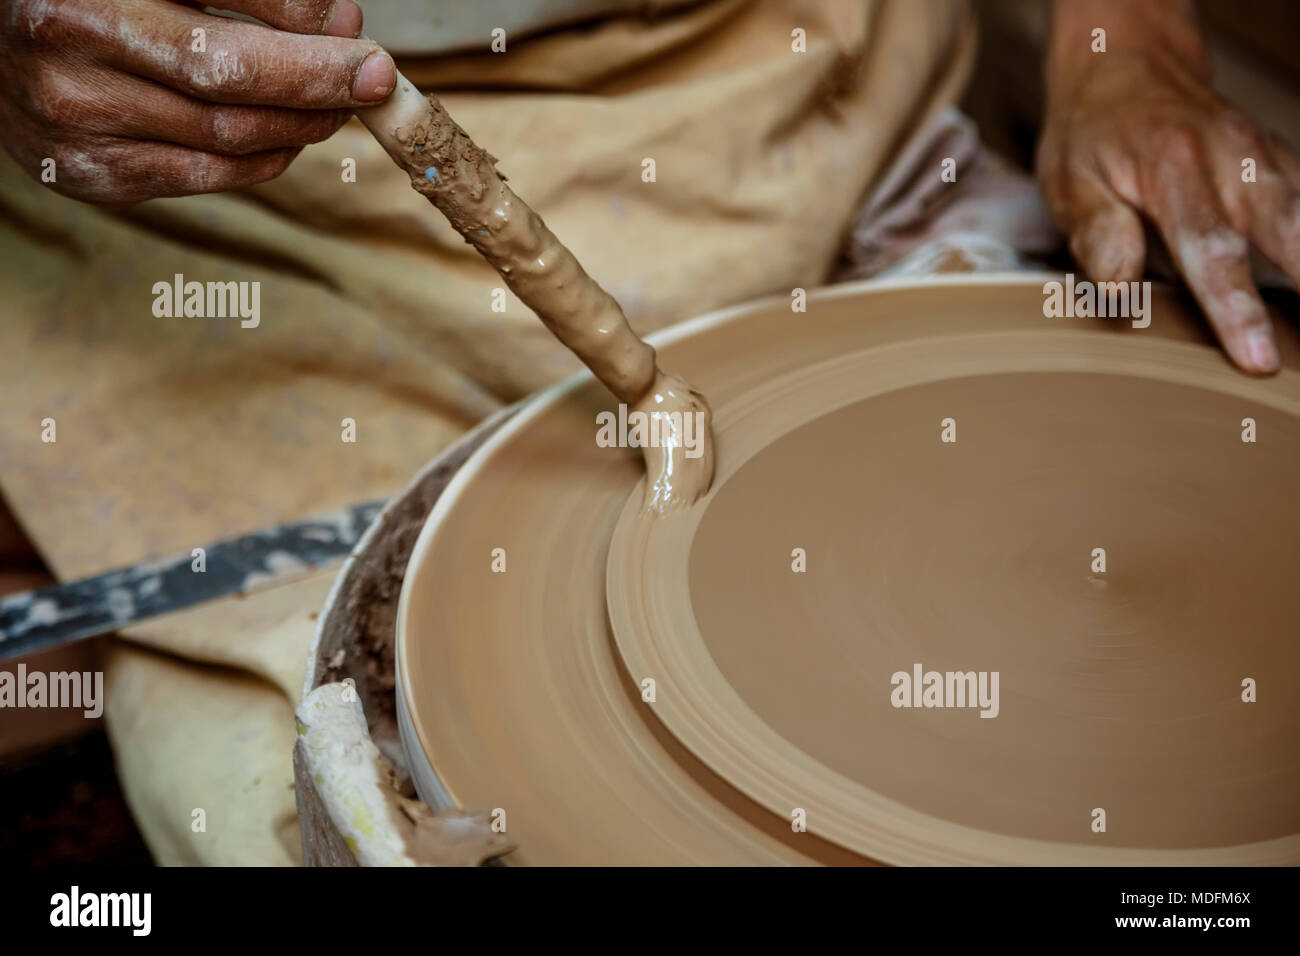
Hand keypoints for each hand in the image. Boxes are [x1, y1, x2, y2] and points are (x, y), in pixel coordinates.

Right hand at [0, 0, 395, 202]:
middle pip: (230, 73)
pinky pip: (206, 176)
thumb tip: (337, 22)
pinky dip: (264, 160)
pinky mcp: (92, 172)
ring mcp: (76, 114)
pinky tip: (287, 138)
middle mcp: (71, 39)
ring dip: (301, 122)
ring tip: (333, 104)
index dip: (303, 17)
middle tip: (374, 76)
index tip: (354, 28)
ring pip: (228, 135)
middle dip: (319, 79)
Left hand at [1037, 0, 1298, 372]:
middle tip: (1292, 356)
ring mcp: (1262, 156)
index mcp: (1174, 167)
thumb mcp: (1069, 180)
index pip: (1210, 249)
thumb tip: (1120, 292)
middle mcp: (1231, 158)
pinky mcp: (1277, 161)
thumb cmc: (1091, 132)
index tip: (1255, 356)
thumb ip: (1097, 232)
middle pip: (1282, 231)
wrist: (1123, 64)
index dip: (1235, 307)